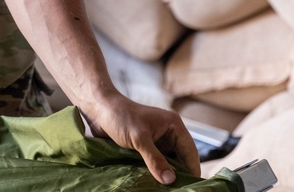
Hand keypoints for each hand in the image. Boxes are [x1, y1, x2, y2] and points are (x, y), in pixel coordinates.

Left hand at [83, 93, 200, 184]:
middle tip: (178, 190)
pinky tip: (155, 183)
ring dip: (167, 174)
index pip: (190, 152)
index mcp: (174, 125)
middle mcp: (169, 133)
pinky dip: (156, 172)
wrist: (100, 109)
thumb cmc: (120, 117)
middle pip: (181, 159)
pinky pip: (156, 163)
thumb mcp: (139, 139)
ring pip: (169, 162)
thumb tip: (170, 180)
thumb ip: (154, 159)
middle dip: (179, 174)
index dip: (192, 170)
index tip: (192, 187)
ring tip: (167, 189)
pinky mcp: (147, 147)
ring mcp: (158, 140)